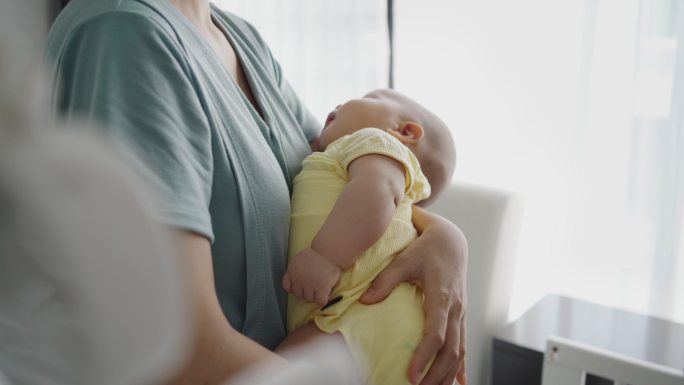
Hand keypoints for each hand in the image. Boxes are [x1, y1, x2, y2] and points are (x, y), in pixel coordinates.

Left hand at [282, 247, 341, 306]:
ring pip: (310, 299)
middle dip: (306, 292)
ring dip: (315, 296)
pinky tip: (325, 294)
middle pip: (299, 295)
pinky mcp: (321, 289)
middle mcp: (298, 280)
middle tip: (314, 285)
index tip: (300, 286)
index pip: (287, 286)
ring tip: (321, 287)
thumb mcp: (300, 259)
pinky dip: (322, 300)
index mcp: (292, 271)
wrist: (329, 252)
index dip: (294, 287)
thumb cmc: (317, 254)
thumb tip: (298, 278)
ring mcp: (310, 285)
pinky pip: (320, 301)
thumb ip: (296, 269)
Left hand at [359, 208, 467, 384]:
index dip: (424, 356)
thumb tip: (365, 300)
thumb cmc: (426, 247)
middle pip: (451, 350)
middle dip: (437, 374)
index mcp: (442, 296)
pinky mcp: (460, 315)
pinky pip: (463, 344)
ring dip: (448, 374)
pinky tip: (459, 383)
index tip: (411, 374)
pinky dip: (461, 365)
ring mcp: (461, 313)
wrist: (451, 240)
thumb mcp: (405, 258)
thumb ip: (386, 279)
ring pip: (459, 351)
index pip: (436, 334)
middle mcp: (455, 308)